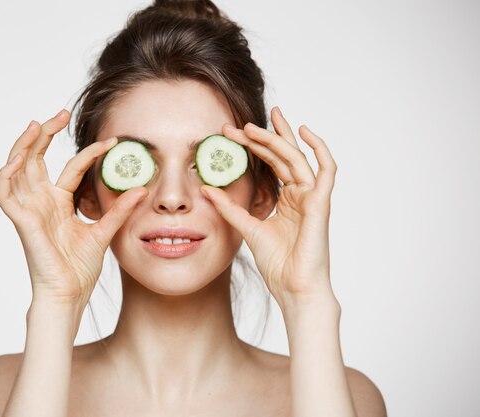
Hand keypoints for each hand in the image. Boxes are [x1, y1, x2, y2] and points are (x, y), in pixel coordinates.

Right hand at [0, 109, 147, 305]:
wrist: (69, 294)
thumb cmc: (79, 268)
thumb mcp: (104, 232)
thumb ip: (119, 210)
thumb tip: (141, 189)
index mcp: (59, 203)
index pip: (71, 168)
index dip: (88, 152)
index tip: (111, 141)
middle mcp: (41, 202)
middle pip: (37, 159)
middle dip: (45, 135)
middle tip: (60, 114)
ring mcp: (29, 210)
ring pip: (17, 169)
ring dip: (23, 145)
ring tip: (37, 124)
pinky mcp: (21, 221)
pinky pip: (4, 194)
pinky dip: (6, 174)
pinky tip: (18, 158)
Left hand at [199, 107, 337, 310]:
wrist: (293, 288)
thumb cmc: (277, 263)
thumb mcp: (246, 228)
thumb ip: (230, 207)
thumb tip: (206, 188)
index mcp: (287, 200)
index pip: (270, 164)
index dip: (252, 147)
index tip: (230, 135)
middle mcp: (300, 194)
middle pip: (283, 156)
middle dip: (262, 137)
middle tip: (238, 124)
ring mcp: (312, 197)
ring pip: (296, 158)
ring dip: (277, 139)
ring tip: (253, 127)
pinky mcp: (320, 203)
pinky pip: (326, 169)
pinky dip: (319, 149)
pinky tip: (304, 131)